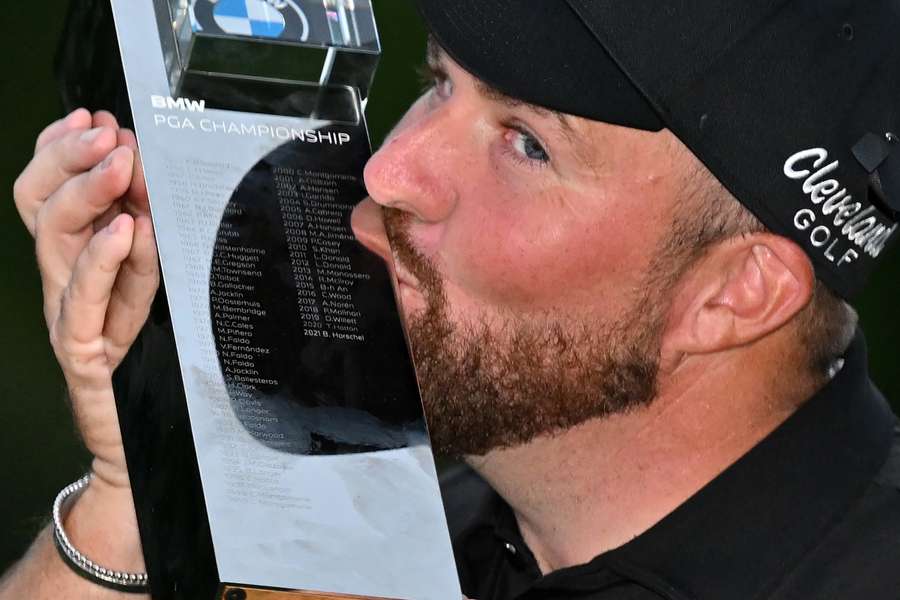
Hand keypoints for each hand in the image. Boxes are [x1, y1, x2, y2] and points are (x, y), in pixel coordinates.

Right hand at [13, 108, 158, 489]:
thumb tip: (150, 184)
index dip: (59, 150)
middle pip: (40, 205)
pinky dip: (103, 258)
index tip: (94, 118)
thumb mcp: (160, 282)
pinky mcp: (83, 349)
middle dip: (72, 159)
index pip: (46, 192)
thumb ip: (152, 236)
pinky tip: (126, 229)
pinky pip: (83, 298)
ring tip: (122, 164)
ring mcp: (68, 314)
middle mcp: (63, 280)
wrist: (152, 431)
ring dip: (88, 194)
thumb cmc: (160, 354)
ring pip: (53, 240)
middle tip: (110, 133)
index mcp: (77, 258)